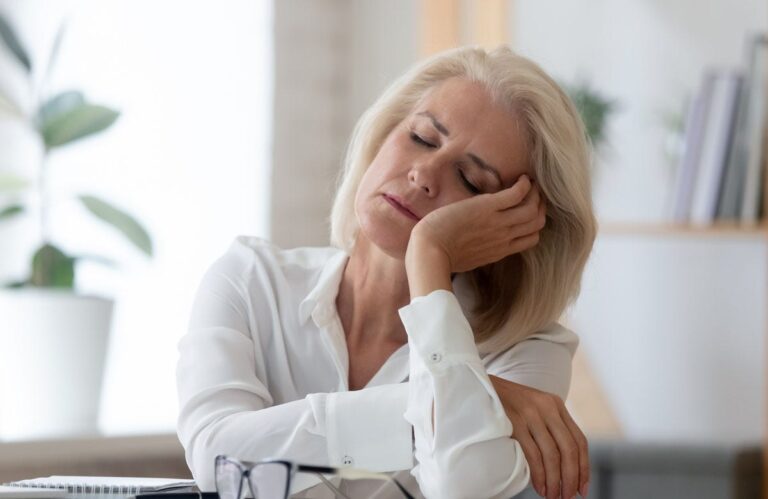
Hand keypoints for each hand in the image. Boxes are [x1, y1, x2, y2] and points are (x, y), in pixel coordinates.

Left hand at [409, 174, 545, 273]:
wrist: (429, 250)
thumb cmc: (439, 254)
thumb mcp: (468, 257)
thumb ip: (481, 249)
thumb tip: (479, 242)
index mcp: (499, 251)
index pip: (531, 239)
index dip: (534, 224)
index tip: (529, 211)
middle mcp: (504, 237)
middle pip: (537, 222)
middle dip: (540, 206)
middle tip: (534, 193)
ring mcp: (498, 223)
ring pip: (532, 209)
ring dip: (535, 193)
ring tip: (530, 183)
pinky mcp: (487, 208)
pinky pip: (517, 194)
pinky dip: (524, 185)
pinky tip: (521, 178)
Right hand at [489, 375, 588, 498]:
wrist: (481, 386)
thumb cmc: (507, 403)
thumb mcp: (534, 407)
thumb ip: (550, 426)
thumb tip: (564, 464)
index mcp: (556, 405)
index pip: (579, 440)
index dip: (583, 468)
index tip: (582, 488)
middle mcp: (547, 407)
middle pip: (569, 449)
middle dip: (571, 477)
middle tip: (567, 496)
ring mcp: (531, 414)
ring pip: (552, 454)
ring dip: (554, 480)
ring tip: (552, 495)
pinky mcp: (515, 422)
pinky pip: (533, 454)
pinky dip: (538, 474)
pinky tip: (539, 486)